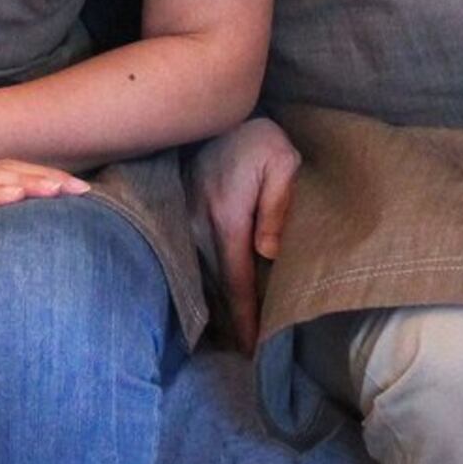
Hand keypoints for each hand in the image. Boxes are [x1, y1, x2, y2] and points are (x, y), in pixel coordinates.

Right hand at [193, 116, 299, 351]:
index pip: (236, 280)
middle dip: (226, 323)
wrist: (216, 104)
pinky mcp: (179, 214)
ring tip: (225, 341)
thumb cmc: (261, 138)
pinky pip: (190, 259)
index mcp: (225, 217)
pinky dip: (200, 285)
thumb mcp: (283, 162)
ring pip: (198, 276)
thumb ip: (278, 206)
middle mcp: (197, 224)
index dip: (245, 317)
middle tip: (241, 359)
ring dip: (211, 308)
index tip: (252, 349)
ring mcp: (184, 219)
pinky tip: (208, 304)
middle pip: (212, 286)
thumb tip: (269, 253)